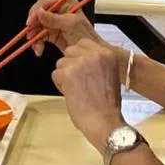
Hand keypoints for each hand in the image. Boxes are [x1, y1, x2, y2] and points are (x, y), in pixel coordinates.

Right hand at [26, 0, 104, 54]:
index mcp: (66, 3)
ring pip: (37, 26)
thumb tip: (39, 12)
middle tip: (30, 36)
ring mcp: (54, 22)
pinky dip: (37, 43)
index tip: (30, 22)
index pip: (46, 2)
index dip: (36, 11)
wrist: (90, 54)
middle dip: (33, 26)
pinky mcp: (51, 33)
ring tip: (37, 47)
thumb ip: (54, 18)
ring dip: (34, 37)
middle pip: (39, 14)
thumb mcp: (70, 25)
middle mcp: (59, 11)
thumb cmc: (86, 38)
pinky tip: (39, 50)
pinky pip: (39, 36)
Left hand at [52, 39, 125, 153]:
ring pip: (61, 63)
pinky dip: (60, 85)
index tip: (81, 68)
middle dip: (70, 64)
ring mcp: (80, 63)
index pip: (83, 43)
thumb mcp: (109, 74)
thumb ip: (96, 63)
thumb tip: (81, 58)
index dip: (79, 56)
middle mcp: (94, 54)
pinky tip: (71, 94)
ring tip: (76, 90)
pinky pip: (55, 74)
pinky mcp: (68, 73)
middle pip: (70, 50)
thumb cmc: (107, 104)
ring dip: (65, 76)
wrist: (104, 121)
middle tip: (78, 81)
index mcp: (107, 53)